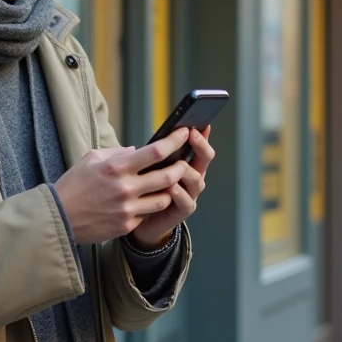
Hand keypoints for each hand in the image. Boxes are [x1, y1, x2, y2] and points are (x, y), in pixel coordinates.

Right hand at [54, 129, 192, 244]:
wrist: (58, 217)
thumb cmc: (73, 184)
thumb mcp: (91, 159)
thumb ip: (117, 153)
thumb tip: (137, 151)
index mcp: (116, 167)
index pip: (155, 152)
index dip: (175, 141)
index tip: (184, 133)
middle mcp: (125, 188)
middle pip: (168, 176)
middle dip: (180, 168)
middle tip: (183, 163)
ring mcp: (127, 209)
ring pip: (164, 199)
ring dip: (169, 191)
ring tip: (167, 185)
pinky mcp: (126, 226)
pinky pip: (148, 215)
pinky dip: (150, 207)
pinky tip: (147, 202)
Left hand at [131, 127, 213, 248]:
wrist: (138, 219)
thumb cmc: (140, 188)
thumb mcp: (143, 167)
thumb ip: (148, 155)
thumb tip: (146, 142)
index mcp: (184, 163)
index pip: (197, 146)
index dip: (201, 135)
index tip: (199, 122)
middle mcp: (191, 178)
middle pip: (204, 159)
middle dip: (200, 146)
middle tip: (192, 135)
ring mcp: (189, 194)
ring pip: (197, 180)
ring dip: (188, 170)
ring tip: (179, 163)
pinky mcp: (182, 211)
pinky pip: (186, 202)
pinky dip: (180, 194)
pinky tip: (171, 187)